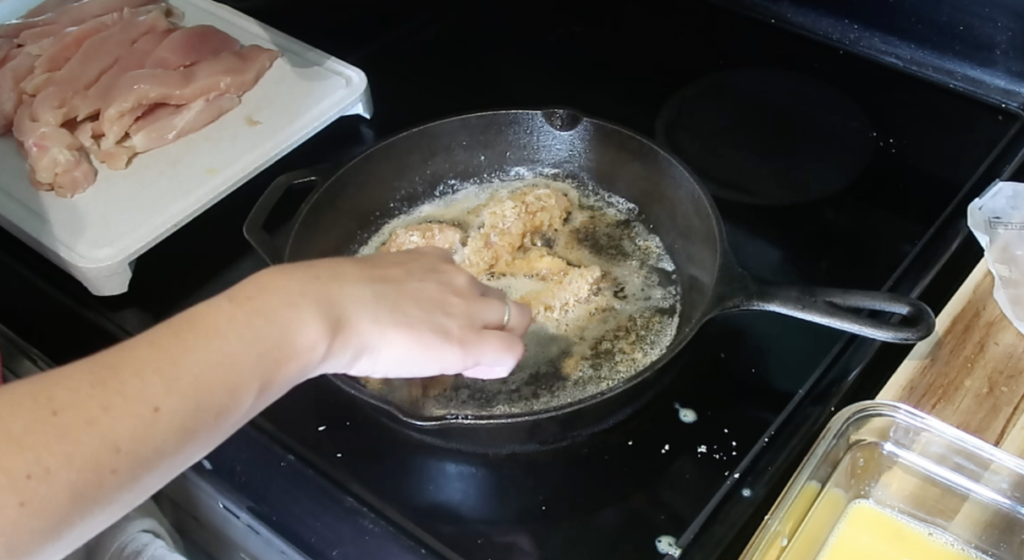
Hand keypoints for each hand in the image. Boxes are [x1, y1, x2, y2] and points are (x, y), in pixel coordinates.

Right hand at [266, 247, 531, 379]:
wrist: (329, 309)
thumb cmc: (332, 298)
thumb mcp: (369, 282)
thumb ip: (390, 292)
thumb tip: (385, 309)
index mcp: (430, 260)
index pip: (463, 280)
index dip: (460, 305)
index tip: (440, 325)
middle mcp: (456, 277)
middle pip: (497, 298)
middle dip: (490, 322)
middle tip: (462, 346)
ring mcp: (466, 308)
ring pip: (515, 318)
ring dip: (501, 339)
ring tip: (472, 361)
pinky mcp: (468, 342)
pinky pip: (510, 351)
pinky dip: (499, 364)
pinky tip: (472, 371)